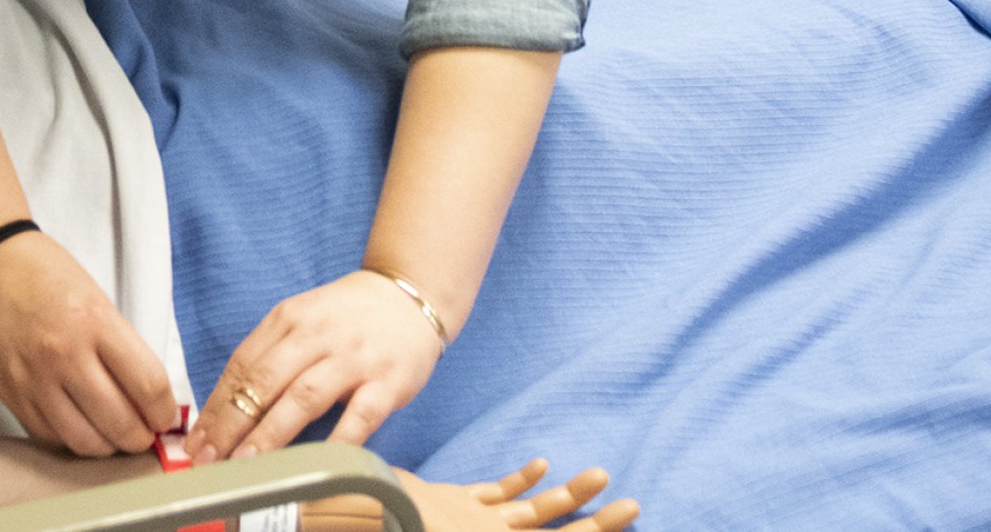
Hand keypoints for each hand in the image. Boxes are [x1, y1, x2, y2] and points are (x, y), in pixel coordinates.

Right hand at [0, 232, 178, 456]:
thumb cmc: (48, 276)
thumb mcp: (99, 301)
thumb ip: (123, 349)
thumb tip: (149, 398)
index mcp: (95, 322)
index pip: (148, 384)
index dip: (165, 411)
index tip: (166, 417)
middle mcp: (64, 353)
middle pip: (120, 422)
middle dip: (141, 438)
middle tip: (145, 434)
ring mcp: (34, 378)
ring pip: (84, 441)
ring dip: (108, 447)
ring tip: (114, 435)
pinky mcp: (10, 394)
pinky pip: (50, 436)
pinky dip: (72, 439)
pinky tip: (81, 425)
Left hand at [187, 270, 446, 461]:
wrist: (407, 295)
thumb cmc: (347, 317)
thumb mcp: (301, 320)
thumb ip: (269, 355)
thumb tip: (225, 408)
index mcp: (288, 319)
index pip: (241, 365)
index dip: (215, 406)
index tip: (196, 440)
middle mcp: (317, 335)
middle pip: (264, 381)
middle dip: (231, 423)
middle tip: (209, 458)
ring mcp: (353, 358)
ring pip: (304, 397)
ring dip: (271, 433)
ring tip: (246, 463)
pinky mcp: (388, 381)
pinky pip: (359, 416)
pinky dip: (336, 442)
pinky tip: (315, 465)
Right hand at [395, 460, 641, 531]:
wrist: (356, 509)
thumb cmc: (401, 526)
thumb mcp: (447, 525)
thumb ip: (495, 508)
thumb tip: (535, 497)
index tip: (628, 515)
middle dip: (596, 523)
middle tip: (634, 505)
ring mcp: (476, 525)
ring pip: (533, 513)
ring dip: (567, 495)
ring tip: (601, 474)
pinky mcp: (456, 506)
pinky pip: (496, 495)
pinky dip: (521, 482)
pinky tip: (541, 465)